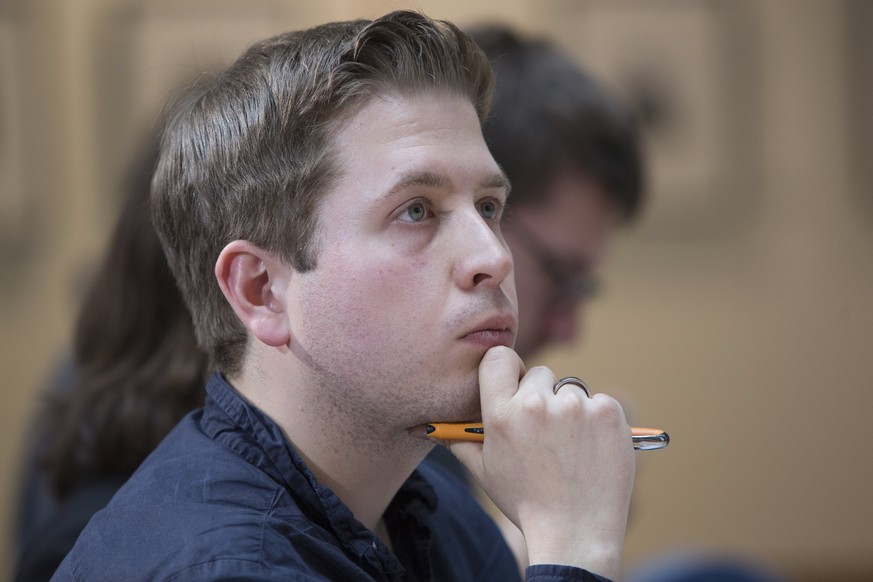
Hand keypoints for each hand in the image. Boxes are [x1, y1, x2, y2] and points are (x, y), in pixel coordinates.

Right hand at [446, 346, 634, 579]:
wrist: (576, 534)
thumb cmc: (526, 504)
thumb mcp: (484, 472)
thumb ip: (459, 440)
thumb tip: (429, 426)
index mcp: (502, 414)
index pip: (498, 358)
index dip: (508, 369)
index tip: (516, 383)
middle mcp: (536, 404)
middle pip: (540, 374)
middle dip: (542, 396)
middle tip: (546, 434)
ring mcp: (576, 407)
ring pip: (571, 390)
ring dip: (572, 410)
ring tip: (571, 448)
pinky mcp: (608, 413)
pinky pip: (600, 402)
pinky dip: (598, 421)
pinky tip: (592, 450)